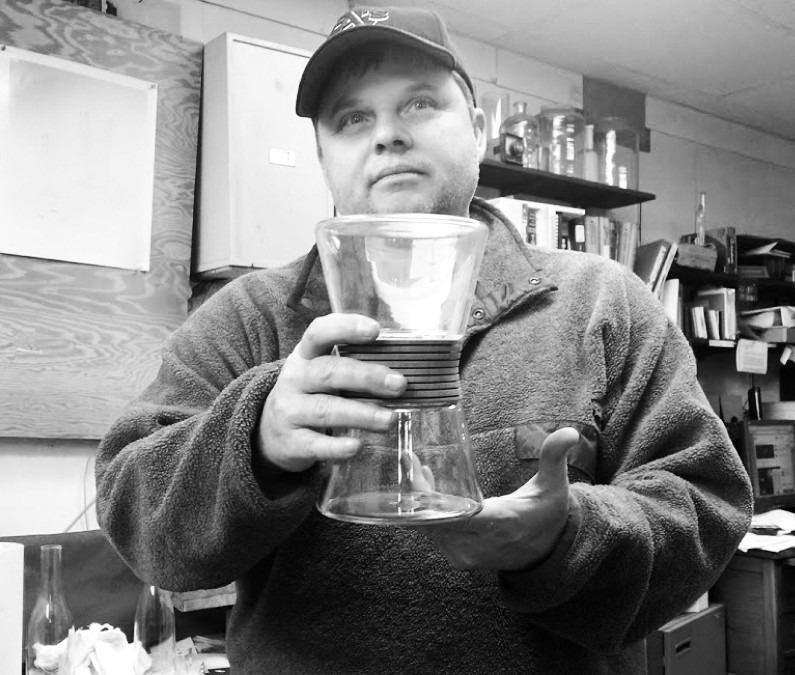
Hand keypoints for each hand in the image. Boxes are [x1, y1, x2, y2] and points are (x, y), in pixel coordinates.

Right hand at [257, 313, 406, 473]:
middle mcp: (295, 379)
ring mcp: (290, 411)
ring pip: (325, 410)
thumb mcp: (324, 373)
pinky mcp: (291, 442)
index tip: (375, 330)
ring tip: (389, 420)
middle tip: (400, 385)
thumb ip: (355, 367)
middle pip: (328, 372)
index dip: (346, 328)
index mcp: (306, 354)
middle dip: (367, 377)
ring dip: (361, 414)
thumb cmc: (313, 395)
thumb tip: (405, 371)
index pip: (319, 332)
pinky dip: (337, 447)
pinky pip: (315, 444)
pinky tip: (358, 446)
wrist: (272, 432)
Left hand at [420, 427, 579, 570]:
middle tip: (409, 460)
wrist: (547, 553)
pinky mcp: (458, 559)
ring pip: (430, 528)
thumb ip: (555, 457)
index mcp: (500, 524)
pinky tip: (425, 490)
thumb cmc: (548, 513)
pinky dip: (427, 514)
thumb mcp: (555, 485)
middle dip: (418, 491)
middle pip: (435, 519)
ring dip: (420, 501)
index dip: (432, 496)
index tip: (417, 470)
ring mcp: (465, 555)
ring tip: (415, 468)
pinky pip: (434, 535)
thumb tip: (570, 432)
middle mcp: (478, 545)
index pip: (458, 514)